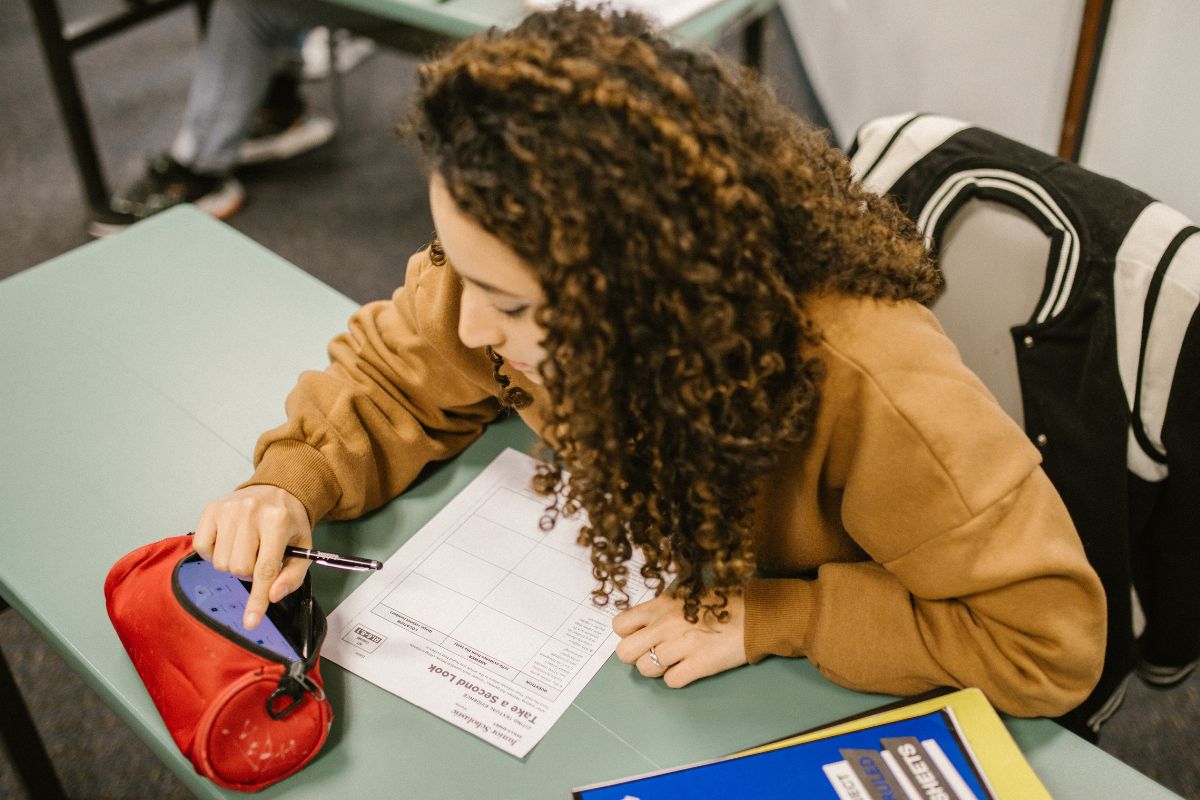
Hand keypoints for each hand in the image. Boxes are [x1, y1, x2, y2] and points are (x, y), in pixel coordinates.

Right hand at [194, 484, 311, 628]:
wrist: (278, 489)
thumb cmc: (289, 522)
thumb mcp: (303, 548)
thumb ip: (292, 575)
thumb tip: (272, 596)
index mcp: (278, 522)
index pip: (264, 570)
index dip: (257, 600)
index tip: (251, 622)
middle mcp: (251, 513)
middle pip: (239, 568)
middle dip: (249, 573)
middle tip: (259, 559)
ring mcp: (228, 509)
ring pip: (220, 562)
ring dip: (233, 564)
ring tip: (246, 548)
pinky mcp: (211, 509)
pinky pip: (202, 547)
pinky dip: (214, 553)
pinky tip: (229, 543)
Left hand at [613, 592, 747, 687]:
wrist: (755, 615)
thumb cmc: (721, 604)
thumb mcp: (684, 597)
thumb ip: (660, 610)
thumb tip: (642, 626)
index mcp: (659, 606)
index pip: (619, 625)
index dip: (627, 634)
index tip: (641, 636)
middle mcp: (665, 625)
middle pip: (625, 652)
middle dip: (636, 656)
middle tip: (652, 653)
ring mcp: (680, 646)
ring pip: (645, 669)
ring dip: (657, 669)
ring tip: (674, 661)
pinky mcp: (698, 665)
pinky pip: (670, 681)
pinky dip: (677, 678)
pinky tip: (688, 667)